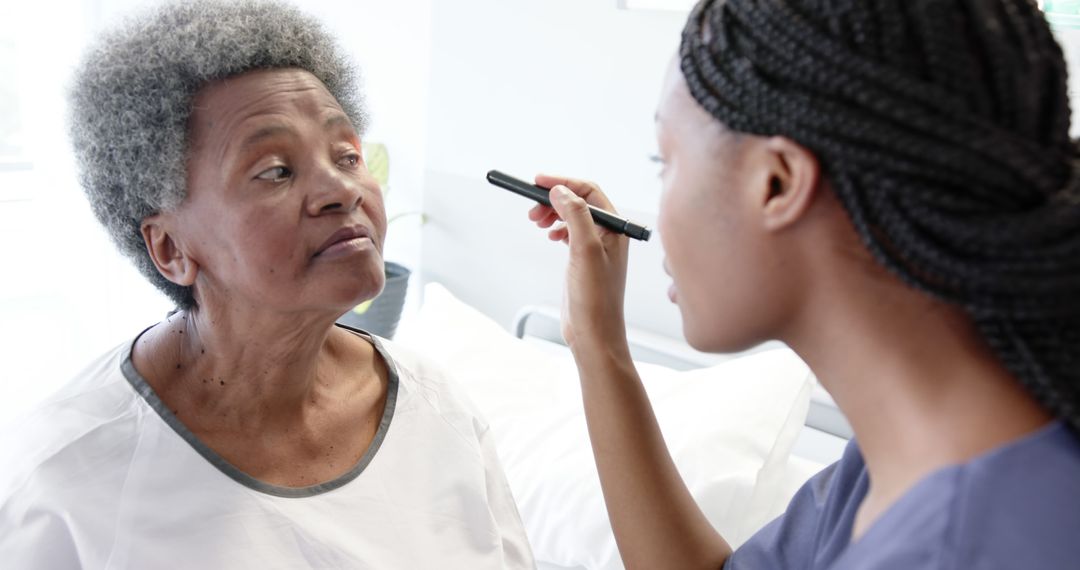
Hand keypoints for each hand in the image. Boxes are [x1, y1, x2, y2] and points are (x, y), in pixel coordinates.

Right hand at [527, 174, 628, 353]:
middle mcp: (607, 235)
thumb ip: (576, 216)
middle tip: (532, 208)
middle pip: (578, 201)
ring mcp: (595, 248)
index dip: (563, 182)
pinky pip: (569, 232)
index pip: (588, 191)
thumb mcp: (586, 251)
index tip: (537, 181)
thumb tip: (560, 190)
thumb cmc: (596, 298)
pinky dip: (556, 228)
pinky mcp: (583, 260)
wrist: (594, 334)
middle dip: (553, 198)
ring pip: (571, 216)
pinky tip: (549, 235)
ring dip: (552, 212)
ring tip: (535, 221)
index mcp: (614, 228)